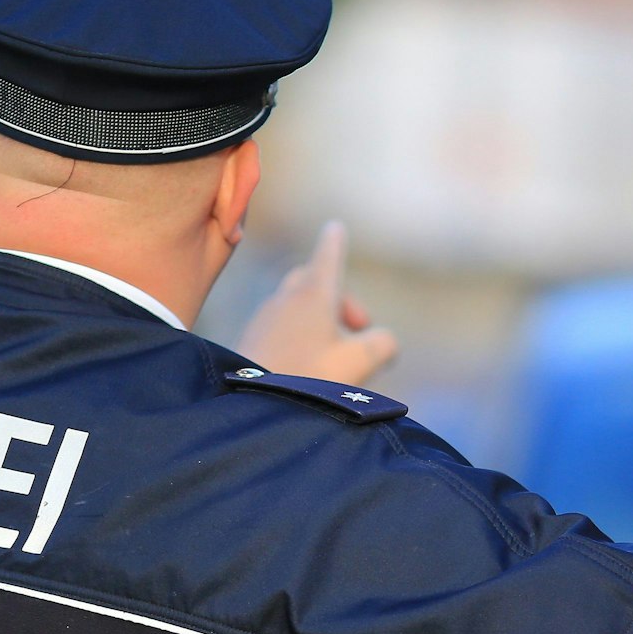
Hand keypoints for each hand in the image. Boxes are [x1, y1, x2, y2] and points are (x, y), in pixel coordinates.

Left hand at [236, 222, 397, 384]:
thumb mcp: (359, 363)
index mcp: (314, 292)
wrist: (248, 406)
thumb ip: (383, 344)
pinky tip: (305, 368)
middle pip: (314, 279)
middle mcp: (286, 297)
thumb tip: (384, 341)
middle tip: (358, 328)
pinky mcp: (252, 339)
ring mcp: (265, 317)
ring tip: (333, 356)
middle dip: (338, 297)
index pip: (329, 252)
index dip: (336, 241)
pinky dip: (299, 335)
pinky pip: (280, 325)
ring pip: (296, 304)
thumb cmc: (307, 379)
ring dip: (319, 319)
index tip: (335, 227)